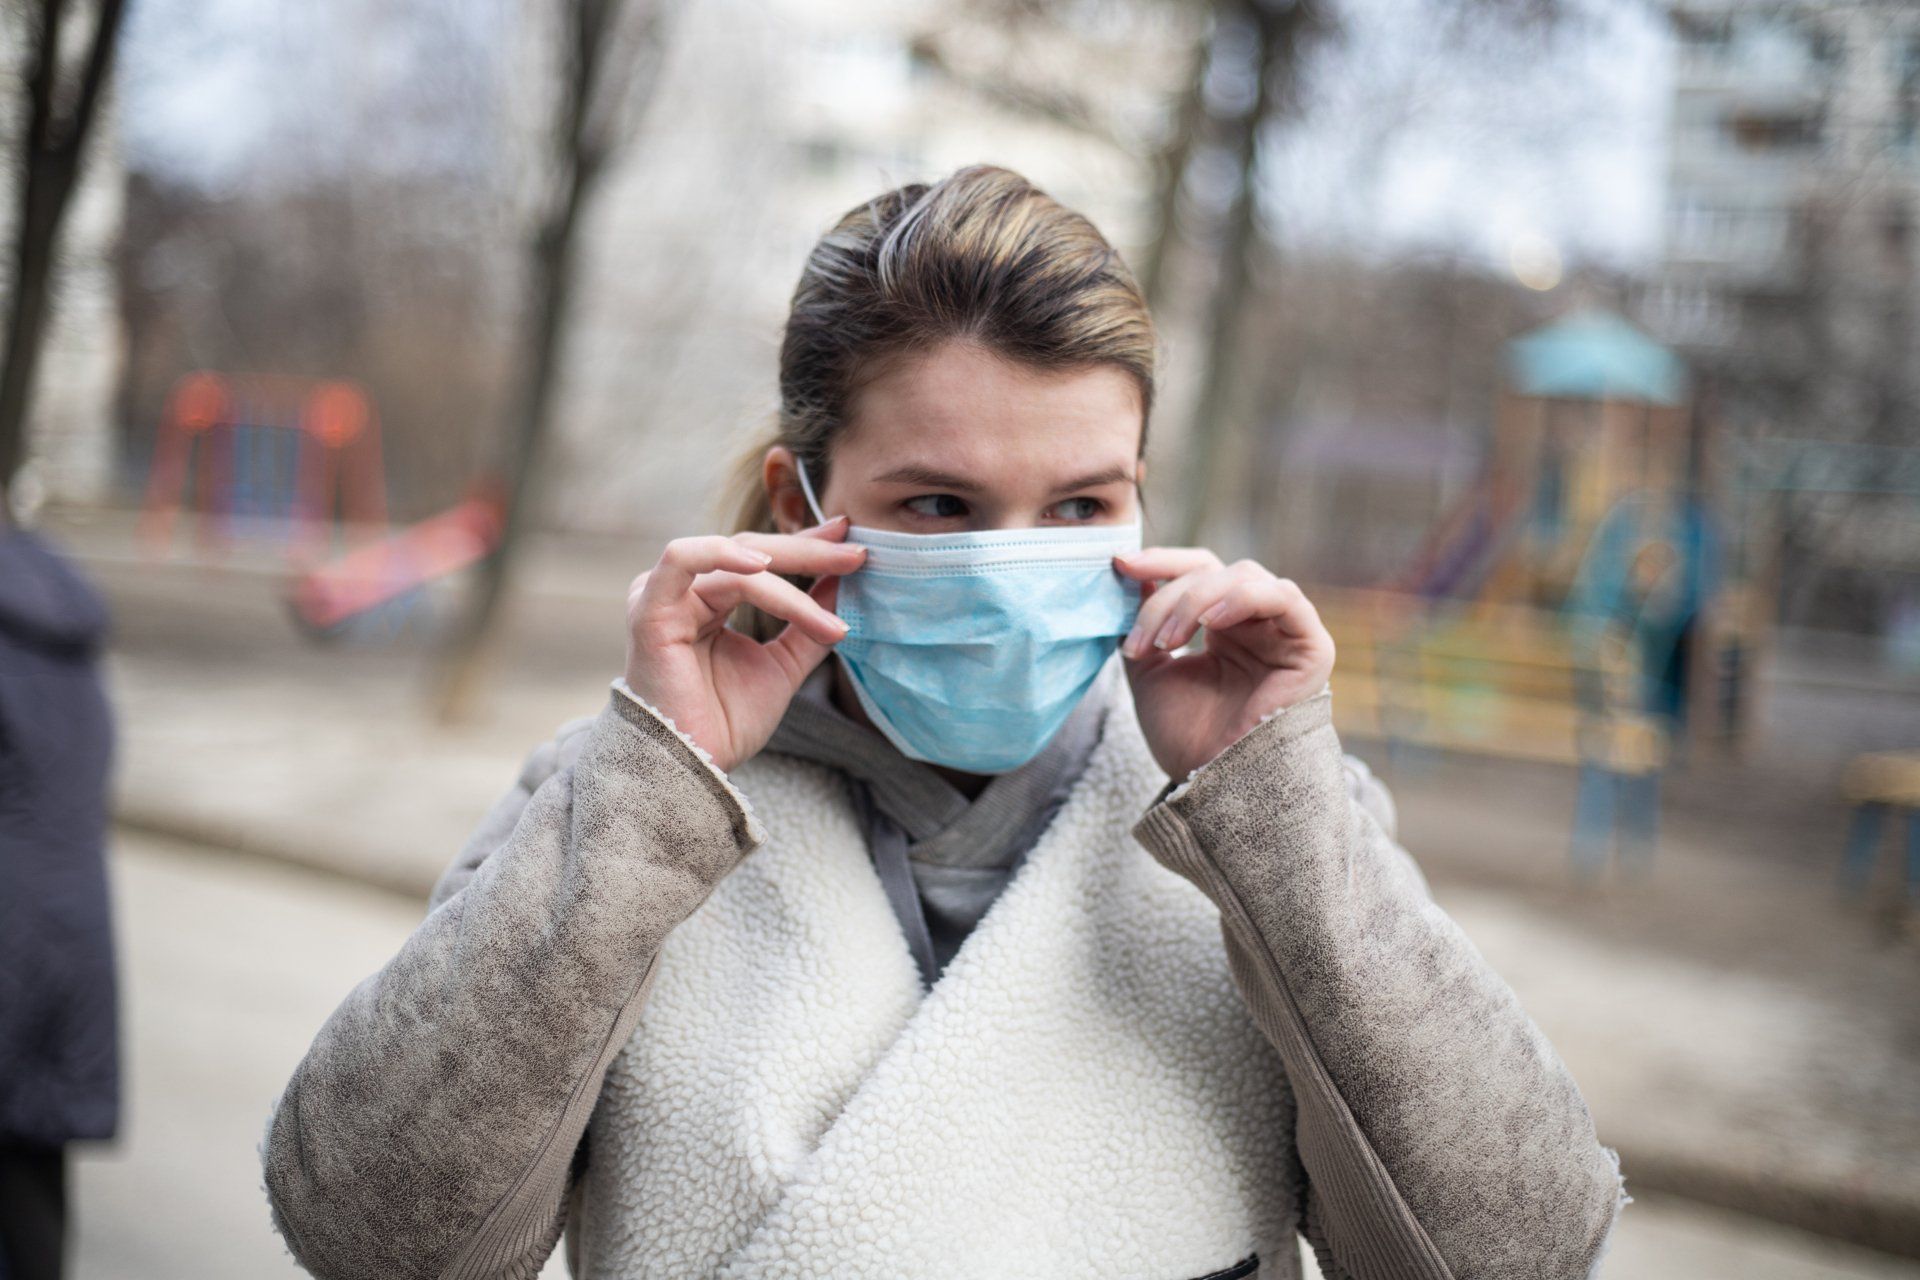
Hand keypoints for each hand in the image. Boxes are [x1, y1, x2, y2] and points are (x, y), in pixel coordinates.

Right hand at [624, 516, 865, 771]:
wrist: (691, 766)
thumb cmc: (724, 724)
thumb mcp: (782, 667)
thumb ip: (808, 625)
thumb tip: (842, 583)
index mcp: (709, 601)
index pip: (763, 559)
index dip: (809, 547)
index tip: (853, 544)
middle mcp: (686, 592)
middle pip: (754, 551)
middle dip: (810, 551)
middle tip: (856, 556)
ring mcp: (664, 596)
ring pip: (735, 560)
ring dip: (790, 568)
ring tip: (835, 579)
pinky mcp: (649, 607)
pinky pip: (682, 560)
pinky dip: (723, 555)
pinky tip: (763, 568)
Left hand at [1114, 549, 1335, 779]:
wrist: (1215, 786)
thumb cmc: (1187, 740)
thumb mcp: (1149, 674)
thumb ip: (1144, 625)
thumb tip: (1132, 574)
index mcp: (1225, 628)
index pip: (1198, 571)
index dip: (1160, 563)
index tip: (1118, 564)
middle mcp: (1257, 624)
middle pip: (1214, 571)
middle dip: (1168, 597)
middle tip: (1140, 641)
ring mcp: (1285, 632)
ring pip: (1243, 577)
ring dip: (1195, 601)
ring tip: (1167, 642)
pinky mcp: (1311, 647)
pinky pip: (1284, 597)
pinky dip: (1243, 598)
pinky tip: (1212, 621)